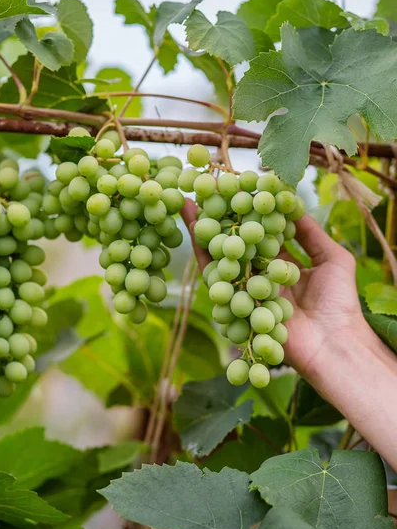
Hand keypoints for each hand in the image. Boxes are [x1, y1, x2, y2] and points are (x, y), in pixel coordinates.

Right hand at [181, 198, 365, 379]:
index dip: (250, 209)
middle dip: (221, 216)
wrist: (334, 342)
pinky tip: (194, 232)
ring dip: (205, 230)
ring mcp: (247, 289)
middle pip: (238, 240)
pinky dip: (204, 255)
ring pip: (222, 256)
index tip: (239, 185)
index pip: (262, 231)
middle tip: (204, 188)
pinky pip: (217, 278)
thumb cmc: (340, 303)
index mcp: (282, 264)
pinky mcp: (236, 303)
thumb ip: (311, 232)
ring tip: (189, 204)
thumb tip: (292, 203)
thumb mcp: (333, 258)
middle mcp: (261, 274)